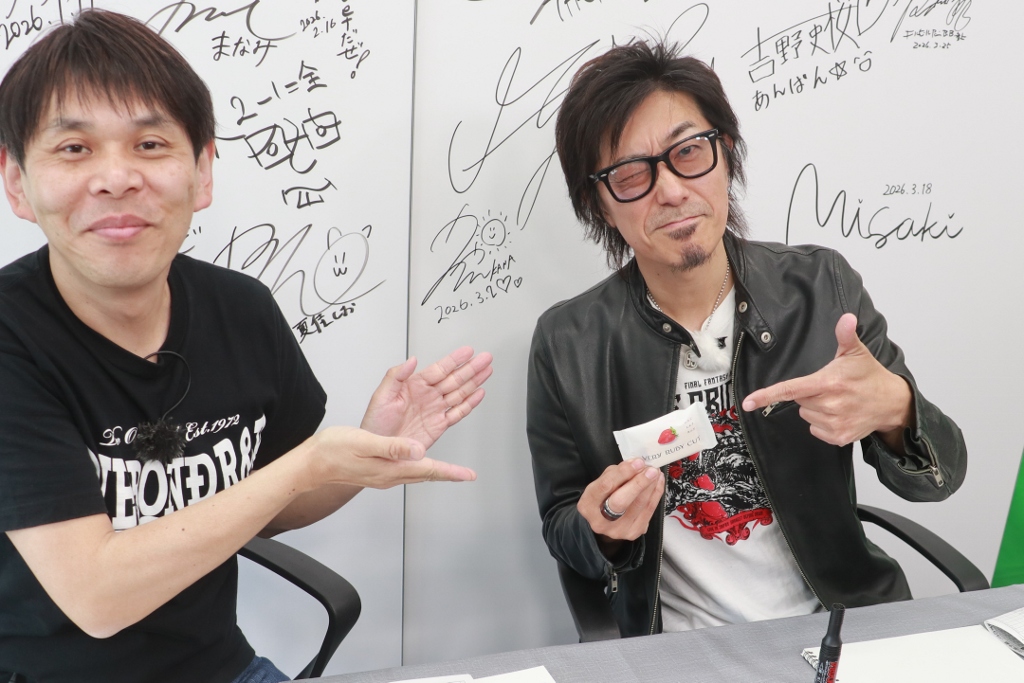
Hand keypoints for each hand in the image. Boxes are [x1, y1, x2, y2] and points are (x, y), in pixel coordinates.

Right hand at [309, 426, 476, 488]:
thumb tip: (418, 450)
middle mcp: (391, 475)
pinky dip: (422, 466)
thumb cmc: (334, 451)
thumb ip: (393, 447)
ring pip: (419, 473)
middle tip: (468, 474)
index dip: (451, 472)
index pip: (428, 469)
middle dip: (451, 473)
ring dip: (438, 471)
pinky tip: (422, 461)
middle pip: (428, 474)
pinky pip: (409, 471)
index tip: (469, 476)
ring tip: (454, 470)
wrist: (313, 464)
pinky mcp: (380, 471)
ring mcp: (386, 475)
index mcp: (391, 468)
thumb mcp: (364, 443)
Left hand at [360, 346, 492, 447]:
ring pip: (460, 392)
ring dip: (475, 381)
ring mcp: (435, 410)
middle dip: (471, 368)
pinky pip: (458, 412)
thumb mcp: (381, 396)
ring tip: (487, 371)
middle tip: (485, 358)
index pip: (440, 369)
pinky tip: (479, 394)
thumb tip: (411, 360)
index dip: (455, 360)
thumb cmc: (375, 424)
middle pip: (455, 378)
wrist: (379, 450)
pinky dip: (470, 403)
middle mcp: (428, 396)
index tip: (467, 351)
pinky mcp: (439, 425)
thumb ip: (395, 375)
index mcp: (415, 386)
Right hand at [578, 458, 663, 545]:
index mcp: (587, 505)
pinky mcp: (634, 532)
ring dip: (650, 487)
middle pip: (621, 501)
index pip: (605, 487)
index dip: (623, 473)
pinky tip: (658, 482)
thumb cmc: (602, 497)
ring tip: (656, 472)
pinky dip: (656, 494)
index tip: (637, 462)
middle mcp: (601, 521)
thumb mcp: (601, 483)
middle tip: (650, 470)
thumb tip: (636, 464)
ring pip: (639, 506)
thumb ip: (616, 473)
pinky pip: (649, 511)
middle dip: (638, 483)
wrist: (604, 522)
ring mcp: (618, 530)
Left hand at [741, 313, 911, 446]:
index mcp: (829, 383)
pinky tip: (840, 414)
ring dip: (816, 409)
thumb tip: (846, 318)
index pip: (791, 389)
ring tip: (838, 400)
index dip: (767, 395)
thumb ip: (845, 335)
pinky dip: (822, 423)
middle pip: (799, 401)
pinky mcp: (839, 437)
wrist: (891, 404)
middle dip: (809, 394)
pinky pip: (815, 429)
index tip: (748, 402)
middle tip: (830, 387)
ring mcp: (834, 423)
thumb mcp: (856, 353)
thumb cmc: (870, 376)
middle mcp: (830, 405)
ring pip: (805, 416)